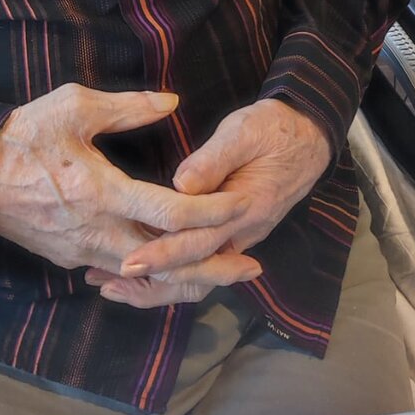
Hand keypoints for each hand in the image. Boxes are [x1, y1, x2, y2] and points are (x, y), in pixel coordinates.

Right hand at [0, 84, 250, 278]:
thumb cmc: (21, 134)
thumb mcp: (73, 105)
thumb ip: (127, 107)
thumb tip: (172, 101)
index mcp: (102, 192)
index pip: (172, 213)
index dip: (213, 211)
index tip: (244, 204)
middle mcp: (97, 232)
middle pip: (168, 263)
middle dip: (214, 267)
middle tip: (253, 266)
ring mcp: (82, 251)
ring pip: (146, 276)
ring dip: (187, 276)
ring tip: (222, 271)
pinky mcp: (69, 258)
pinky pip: (121, 274)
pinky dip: (153, 276)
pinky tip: (172, 268)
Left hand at [85, 99, 329, 308]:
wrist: (310, 137)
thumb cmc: (274, 130)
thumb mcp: (244, 132)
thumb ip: (214, 159)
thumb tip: (180, 184)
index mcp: (243, 211)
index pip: (197, 244)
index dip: (161, 255)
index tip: (127, 263)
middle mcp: (240, 234)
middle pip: (194, 273)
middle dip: (150, 282)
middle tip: (104, 283)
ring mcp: (236, 237)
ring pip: (196, 275)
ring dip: (156, 282)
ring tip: (110, 284)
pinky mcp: (230, 234)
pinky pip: (200, 263)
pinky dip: (170, 272)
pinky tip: (140, 270)